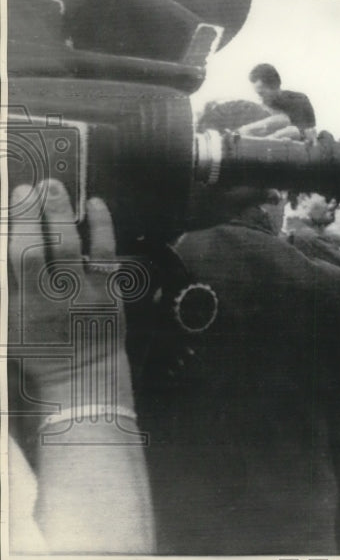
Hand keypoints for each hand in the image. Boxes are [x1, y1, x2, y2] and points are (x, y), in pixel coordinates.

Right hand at [8, 180, 126, 395]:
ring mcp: (82, 292)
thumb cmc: (38, 348)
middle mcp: (50, 297)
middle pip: (38, 249)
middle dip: (33, 215)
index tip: (12, 200)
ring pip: (71, 247)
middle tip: (31, 187)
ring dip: (62, 214)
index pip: (13, 261)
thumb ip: (6, 290)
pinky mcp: (108, 290)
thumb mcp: (9, 326)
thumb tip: (3, 261)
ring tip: (54, 185)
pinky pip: (106, 253)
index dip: (14, 229)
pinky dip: (102, 227)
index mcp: (21, 306)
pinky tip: (96, 204)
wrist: (82, 374)